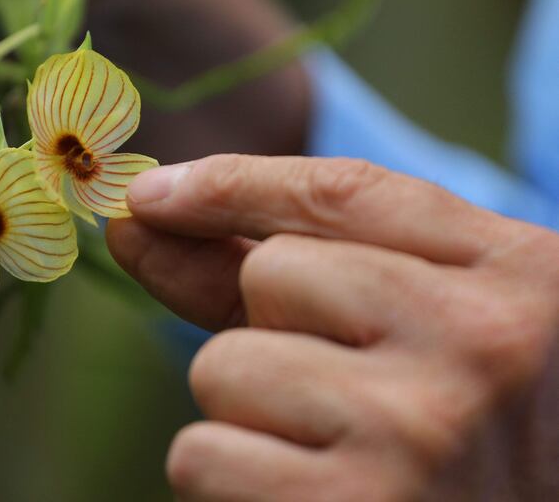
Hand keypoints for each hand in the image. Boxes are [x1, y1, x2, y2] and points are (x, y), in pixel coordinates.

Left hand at [107, 154, 558, 500]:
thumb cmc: (462, 422)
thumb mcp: (426, 320)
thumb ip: (291, 264)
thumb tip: (141, 216)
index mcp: (513, 274)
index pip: (343, 193)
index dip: (231, 183)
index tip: (150, 194)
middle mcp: (476, 343)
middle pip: (269, 275)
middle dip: (270, 327)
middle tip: (342, 389)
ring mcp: (413, 434)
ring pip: (222, 370)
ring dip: (249, 410)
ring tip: (333, 450)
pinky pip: (201, 458)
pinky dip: (228, 477)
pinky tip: (307, 495)